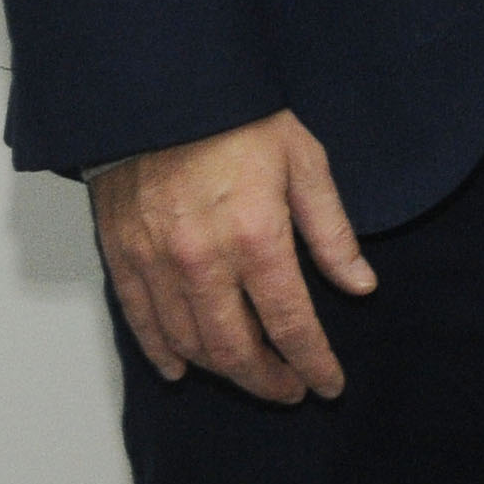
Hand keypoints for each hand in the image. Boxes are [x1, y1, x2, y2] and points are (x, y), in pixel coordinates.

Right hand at [89, 108, 372, 402]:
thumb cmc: (239, 119)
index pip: (291, 324)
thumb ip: (332, 232)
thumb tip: (360, 285)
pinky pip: (141, 322)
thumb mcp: (306, 163)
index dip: (314, 363)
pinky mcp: (123, 258)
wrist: (161, 93)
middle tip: (291, 390)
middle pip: (236, 348)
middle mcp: (203, 262)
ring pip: (189, 343)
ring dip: (223, 371)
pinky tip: (181, 369)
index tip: (329, 385)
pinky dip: (162, 353)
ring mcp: (157, 264)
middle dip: (268, 379)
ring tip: (251, 376)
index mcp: (257, 238)